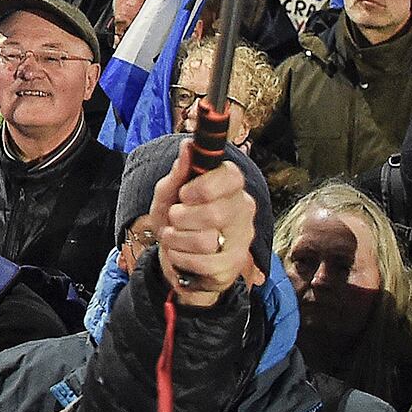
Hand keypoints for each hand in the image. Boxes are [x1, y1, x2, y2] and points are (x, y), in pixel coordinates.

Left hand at [148, 142, 256, 308]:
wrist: (177, 256)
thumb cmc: (176, 219)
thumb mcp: (168, 194)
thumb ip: (178, 173)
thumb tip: (188, 147)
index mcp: (231, 185)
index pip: (231, 177)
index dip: (203, 186)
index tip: (185, 194)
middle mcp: (243, 210)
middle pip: (215, 213)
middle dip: (182, 218)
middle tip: (175, 218)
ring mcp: (242, 239)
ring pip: (206, 241)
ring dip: (177, 240)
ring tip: (174, 237)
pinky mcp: (233, 265)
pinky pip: (204, 264)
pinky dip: (182, 259)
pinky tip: (180, 254)